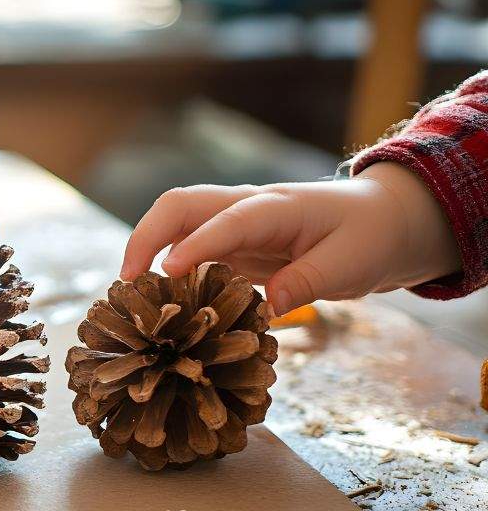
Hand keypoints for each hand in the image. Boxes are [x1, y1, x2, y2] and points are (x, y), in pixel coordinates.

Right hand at [120, 162, 461, 315]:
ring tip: (132, 296)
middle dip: (146, 236)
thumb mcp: (351, 263)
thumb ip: (307, 281)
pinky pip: (186, 248)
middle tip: (127, 282)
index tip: (167, 273)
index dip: (195, 245)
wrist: (384, 221)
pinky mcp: (230, 245)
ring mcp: (234, 224)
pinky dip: (164, 269)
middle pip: (180, 205)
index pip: (227, 220)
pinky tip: (158, 301)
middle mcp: (247, 207)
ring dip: (147, 251)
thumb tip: (267, 305)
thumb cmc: (370, 237)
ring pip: (175, 223)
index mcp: (278, 206)